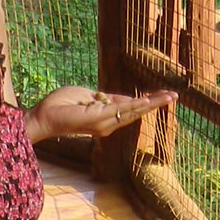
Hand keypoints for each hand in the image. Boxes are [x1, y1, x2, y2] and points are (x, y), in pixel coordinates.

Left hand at [31, 86, 176, 140]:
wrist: (45, 116)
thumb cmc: (61, 105)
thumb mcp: (87, 96)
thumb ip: (104, 98)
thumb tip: (119, 97)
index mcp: (106, 117)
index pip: (130, 108)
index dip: (146, 101)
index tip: (162, 95)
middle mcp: (108, 124)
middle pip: (137, 111)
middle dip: (155, 102)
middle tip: (174, 95)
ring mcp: (105, 123)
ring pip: (133, 111)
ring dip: (152, 103)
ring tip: (169, 96)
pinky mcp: (99, 119)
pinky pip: (121, 110)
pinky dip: (136, 105)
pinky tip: (148, 100)